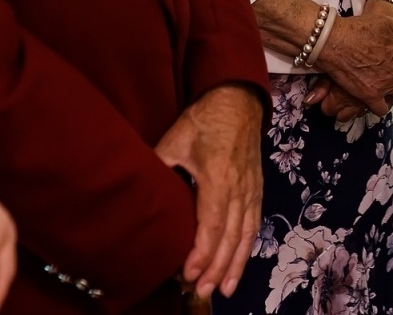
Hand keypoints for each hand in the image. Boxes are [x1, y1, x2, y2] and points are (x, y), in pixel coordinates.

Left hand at [154, 84, 263, 298]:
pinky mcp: (256, 190)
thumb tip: (135, 186)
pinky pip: (254, 226)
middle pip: (230, 236)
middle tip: (200, 290)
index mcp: (219, 176)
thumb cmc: (205, 119)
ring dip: (234, 265)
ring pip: (245, 235)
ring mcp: (251, 190)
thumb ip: (159, 164)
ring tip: (222, 290)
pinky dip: (247, 250)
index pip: (212, 223)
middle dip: (216, 267)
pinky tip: (237, 268)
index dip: (202, 251)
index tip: (188, 272)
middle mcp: (239, 188)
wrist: (239, 102)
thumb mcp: (176, 139)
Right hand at [315, 12, 392, 116]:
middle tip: (384, 66)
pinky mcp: (371, 96)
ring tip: (382, 82)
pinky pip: (382, 108)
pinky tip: (374, 97)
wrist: (333, 40)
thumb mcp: (385, 21)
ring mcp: (386, 85)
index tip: (392, 54)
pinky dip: (380, 105)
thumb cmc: (357, 29)